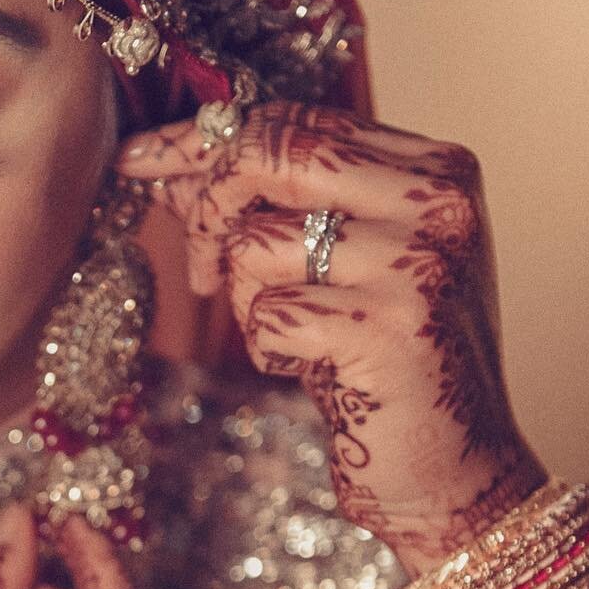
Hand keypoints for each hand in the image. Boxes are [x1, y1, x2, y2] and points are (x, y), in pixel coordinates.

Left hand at [115, 102, 545, 574]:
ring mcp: (418, 262)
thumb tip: (171, 162)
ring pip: (257, 243)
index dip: (205, 140)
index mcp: (433, 169)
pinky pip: (266, 314)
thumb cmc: (381, 363)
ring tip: (297, 339)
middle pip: (271, 154)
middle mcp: (436, 201)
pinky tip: (316, 372)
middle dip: (207, 208)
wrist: (449, 468)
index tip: (139, 159)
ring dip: (248, 302)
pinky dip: (268, 349)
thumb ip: (275, 203)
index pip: (296, 119)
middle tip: (198, 269)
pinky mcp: (387, 327)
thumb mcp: (337, 264)